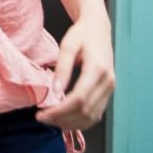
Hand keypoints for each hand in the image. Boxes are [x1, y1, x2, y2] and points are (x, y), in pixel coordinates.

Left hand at [36, 16, 114, 130]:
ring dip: (71, 123)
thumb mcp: (68, 45)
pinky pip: (97, 113)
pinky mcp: (108, 91)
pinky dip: (81, 121)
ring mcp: (110, 88)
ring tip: (51, 121)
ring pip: (92, 116)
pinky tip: (66, 119)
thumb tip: (55, 91)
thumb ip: (62, 68)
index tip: (41, 114)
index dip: (59, 111)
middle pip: (85, 111)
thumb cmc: (81, 34)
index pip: (78, 99)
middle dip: (62, 119)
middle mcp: (108, 82)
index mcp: (98, 69)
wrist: (99, 28)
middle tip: (42, 118)